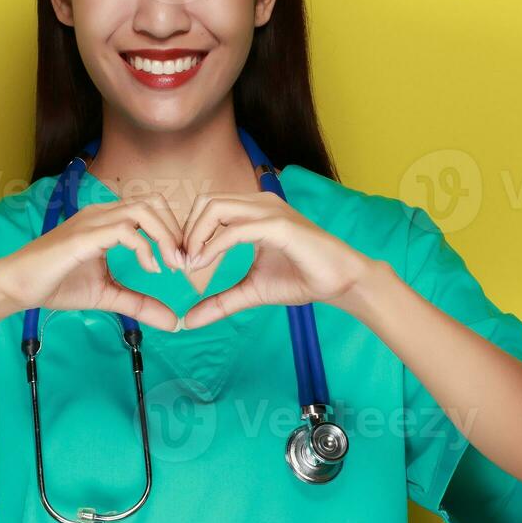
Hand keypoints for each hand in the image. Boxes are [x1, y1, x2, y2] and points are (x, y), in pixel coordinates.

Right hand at [0, 193, 187, 331]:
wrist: (15, 287)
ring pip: (143, 210)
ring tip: (172, 265)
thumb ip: (140, 304)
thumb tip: (174, 322)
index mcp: (107, 220)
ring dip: (165, 236)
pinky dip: (145, 247)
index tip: (182, 263)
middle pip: (154, 202)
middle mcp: (101, 213)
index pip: (152, 209)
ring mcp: (92, 221)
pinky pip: (125, 230)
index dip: (173, 231)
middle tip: (184, 263)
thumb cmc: (56, 285)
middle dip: (176, 230)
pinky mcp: (84, 236)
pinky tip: (151, 268)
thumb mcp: (107, 295)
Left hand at [177, 190, 371, 329]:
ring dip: (195, 235)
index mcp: (252, 211)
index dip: (187, 232)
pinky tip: (204, 264)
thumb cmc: (301, 279)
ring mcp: (269, 211)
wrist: (341, 282)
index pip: (207, 207)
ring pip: (215, 208)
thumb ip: (220, 302)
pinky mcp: (279, 226)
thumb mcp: (251, 291)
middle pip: (205, 201)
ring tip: (190, 264)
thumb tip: (187, 321)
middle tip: (180, 263)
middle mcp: (259, 204)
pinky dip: (213, 246)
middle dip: (185, 231)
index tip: (180, 263)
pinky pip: (235, 230)